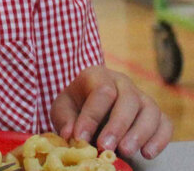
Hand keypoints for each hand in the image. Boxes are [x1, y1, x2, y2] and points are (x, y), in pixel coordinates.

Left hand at [50, 65, 171, 158]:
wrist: (90, 107)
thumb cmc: (76, 106)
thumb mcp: (63, 109)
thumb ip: (65, 119)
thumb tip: (71, 136)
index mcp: (98, 75)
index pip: (101, 91)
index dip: (91, 116)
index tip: (81, 138)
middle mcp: (123, 82)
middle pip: (128, 100)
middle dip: (117, 126)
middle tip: (105, 147)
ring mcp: (142, 97)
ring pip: (150, 111)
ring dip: (139, 134)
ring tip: (125, 151)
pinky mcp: (156, 114)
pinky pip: (165, 123)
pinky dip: (160, 139)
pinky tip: (147, 153)